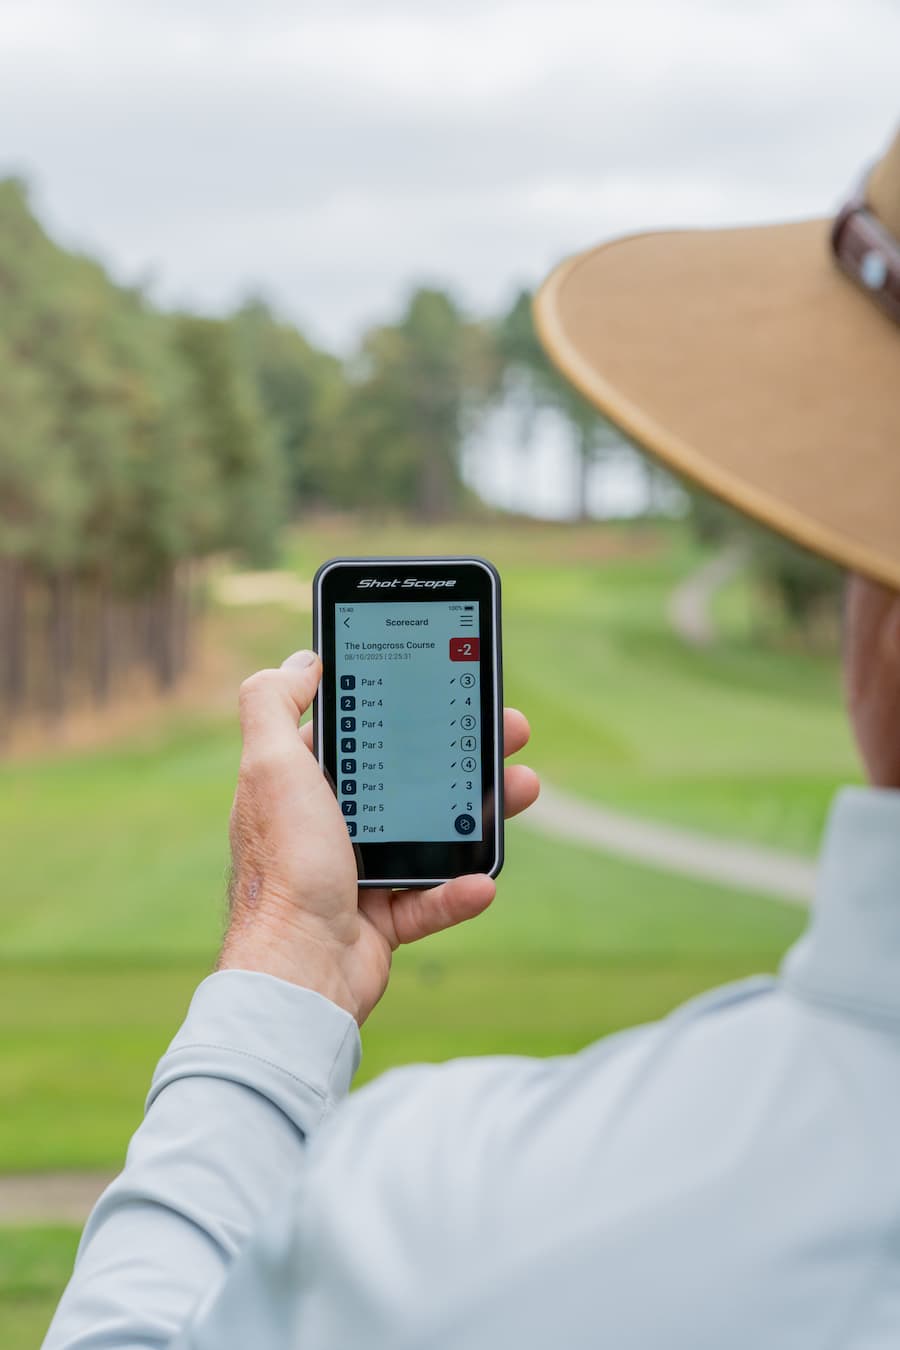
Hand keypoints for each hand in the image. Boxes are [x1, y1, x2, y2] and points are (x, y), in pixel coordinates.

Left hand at [219, 650, 539, 1023]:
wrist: (296, 971)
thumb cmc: (284, 865)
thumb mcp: (269, 766)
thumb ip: (273, 704)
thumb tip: (303, 658)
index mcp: (303, 784)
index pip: (361, 729)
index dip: (405, 703)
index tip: (450, 683)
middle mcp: (328, 825)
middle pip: (408, 777)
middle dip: (463, 751)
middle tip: (509, 731)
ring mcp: (357, 874)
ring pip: (432, 832)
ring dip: (481, 811)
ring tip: (524, 788)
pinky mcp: (381, 921)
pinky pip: (432, 900)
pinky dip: (460, 890)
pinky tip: (484, 879)